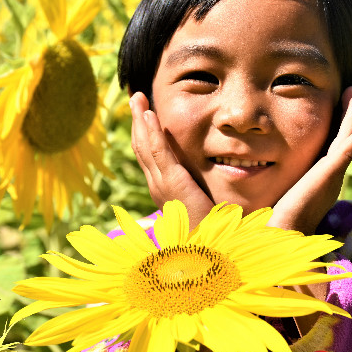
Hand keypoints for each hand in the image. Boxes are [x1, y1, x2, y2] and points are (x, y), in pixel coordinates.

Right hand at [130, 92, 213, 230]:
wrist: (210, 253)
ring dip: (142, 119)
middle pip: (142, 147)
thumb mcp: (205, 207)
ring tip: (139, 98)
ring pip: (145, 146)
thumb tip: (214, 184)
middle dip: (139, 121)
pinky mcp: (172, 183)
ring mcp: (162, 185)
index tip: (146, 114)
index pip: (150, 157)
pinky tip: (150, 114)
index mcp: (164, 190)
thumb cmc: (213, 233)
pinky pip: (158, 152)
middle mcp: (157, 186)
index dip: (146, 134)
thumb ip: (204, 194)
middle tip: (137, 98)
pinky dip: (152, 132)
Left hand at [268, 86, 351, 234]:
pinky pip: (347, 151)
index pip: (333, 144)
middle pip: (344, 137)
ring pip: (348, 138)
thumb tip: (275, 180)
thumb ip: (290, 182)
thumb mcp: (288, 191)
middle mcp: (333, 173)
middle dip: (349, 114)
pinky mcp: (331, 174)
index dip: (339, 125)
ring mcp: (334, 173)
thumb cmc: (284, 218)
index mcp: (324, 176)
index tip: (342, 107)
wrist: (286, 230)